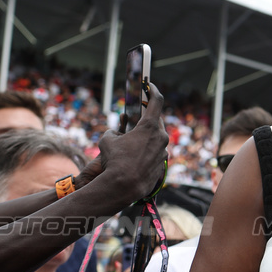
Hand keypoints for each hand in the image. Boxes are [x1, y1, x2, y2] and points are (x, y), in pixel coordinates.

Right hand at [77, 82, 168, 202]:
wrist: (124, 187)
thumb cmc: (114, 161)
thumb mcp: (107, 141)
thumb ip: (113, 132)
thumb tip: (116, 133)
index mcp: (150, 127)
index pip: (156, 101)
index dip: (153, 90)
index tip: (149, 85)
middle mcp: (161, 138)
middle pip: (156, 122)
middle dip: (146, 119)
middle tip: (137, 117)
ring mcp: (164, 152)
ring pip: (156, 139)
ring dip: (146, 138)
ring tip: (131, 143)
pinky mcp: (163, 165)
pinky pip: (156, 153)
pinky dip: (147, 152)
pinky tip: (135, 159)